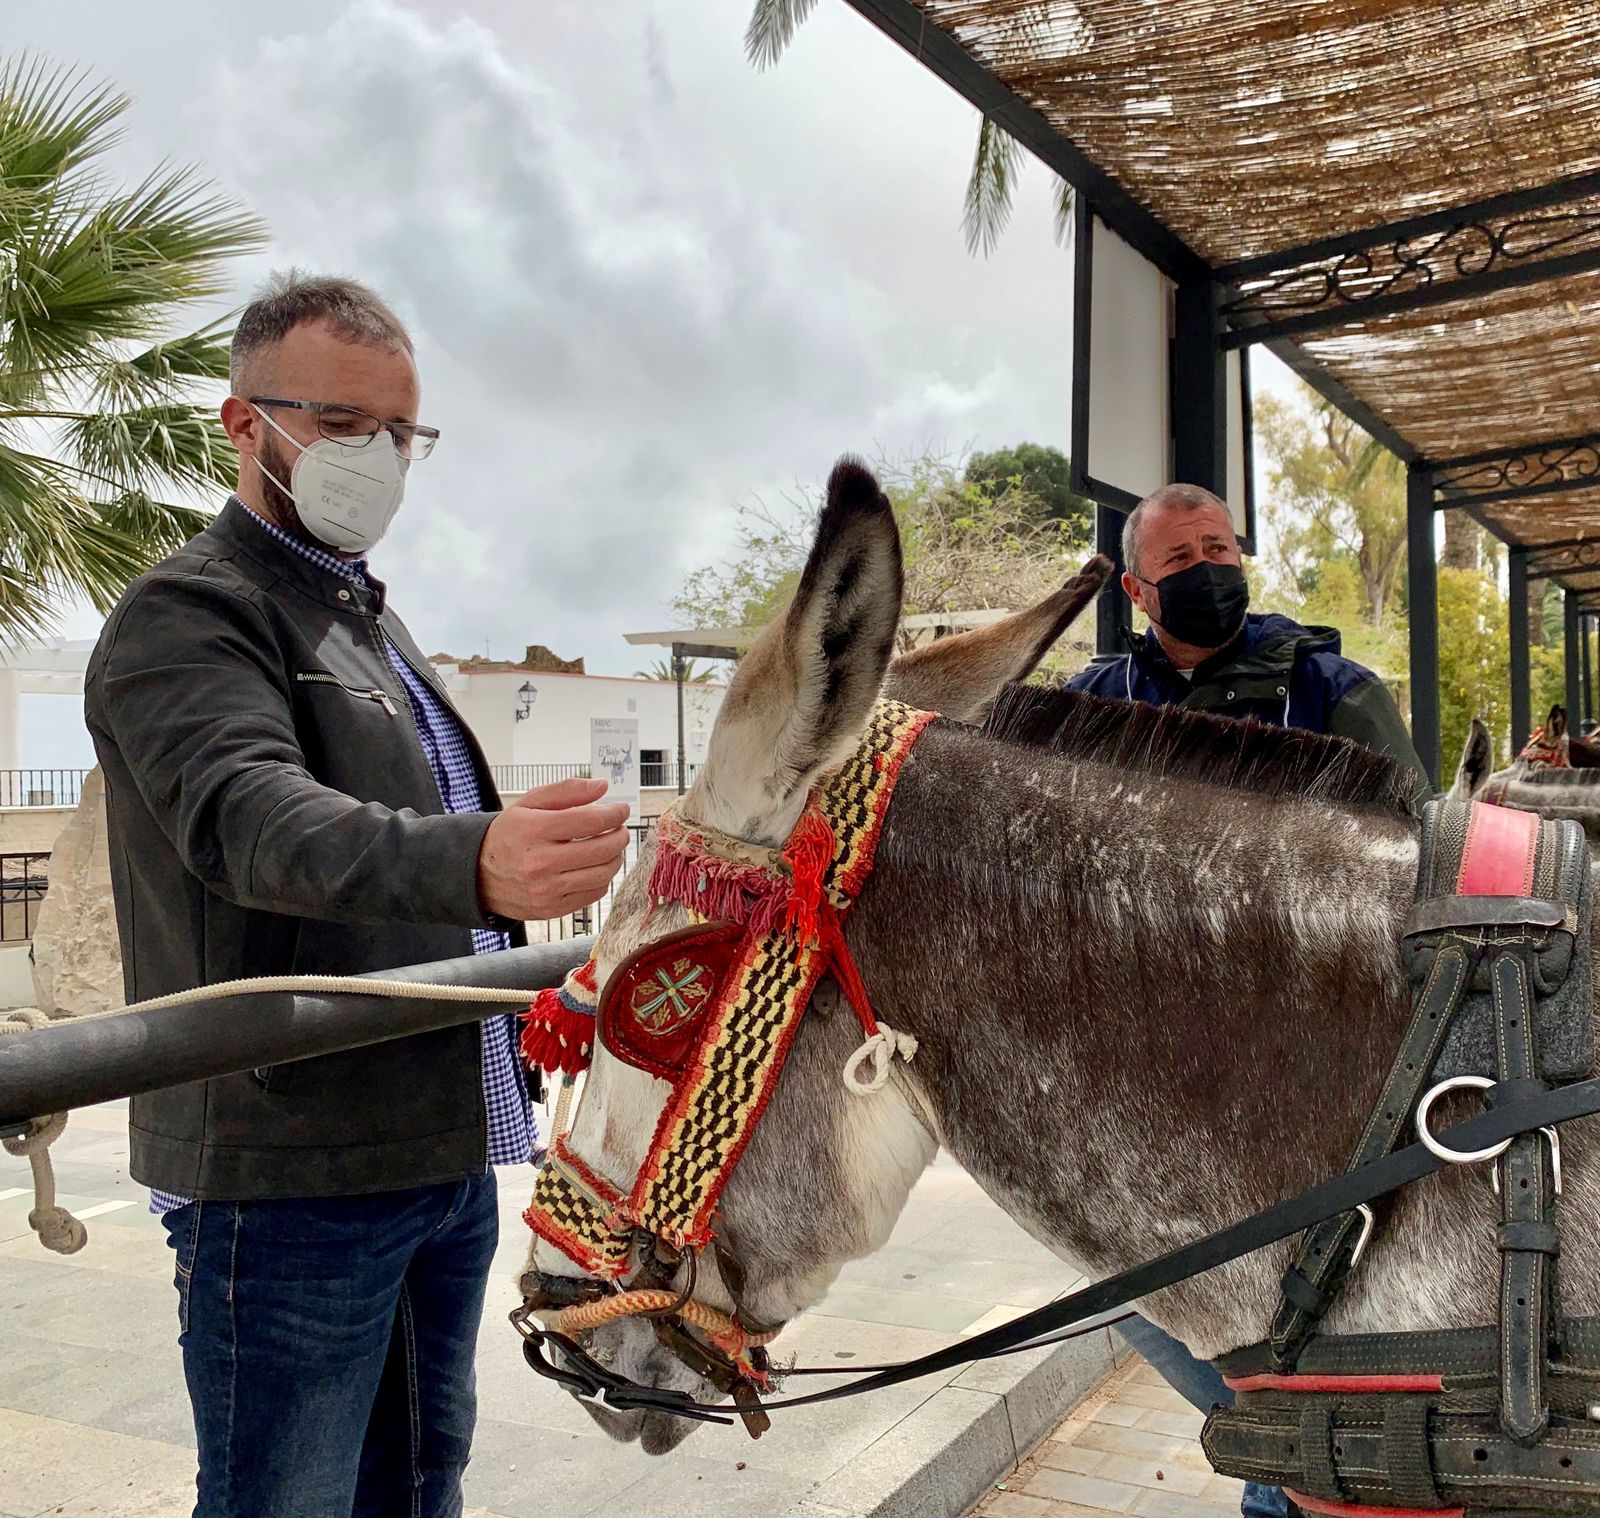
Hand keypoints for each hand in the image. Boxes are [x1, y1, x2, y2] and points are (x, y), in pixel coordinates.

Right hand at [476, 777, 631, 921]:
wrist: (478, 875)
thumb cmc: (508, 836)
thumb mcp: (528, 804)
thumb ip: (566, 791)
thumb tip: (601, 786)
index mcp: (533, 831)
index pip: (590, 821)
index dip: (614, 814)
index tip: (621, 810)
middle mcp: (539, 863)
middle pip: (601, 849)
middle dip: (619, 836)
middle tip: (620, 829)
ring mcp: (546, 890)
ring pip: (602, 874)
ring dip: (615, 857)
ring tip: (610, 846)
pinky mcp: (552, 909)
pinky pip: (593, 893)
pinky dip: (602, 877)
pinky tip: (596, 866)